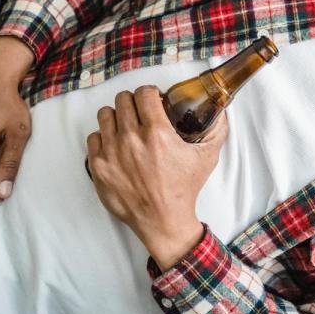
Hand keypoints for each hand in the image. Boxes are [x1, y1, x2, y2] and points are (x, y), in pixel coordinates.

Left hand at [87, 85, 228, 269]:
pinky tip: (114, 146)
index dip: (150, 93)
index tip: (153, 100)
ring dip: (116, 117)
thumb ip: (217, 130)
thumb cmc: (184, 189)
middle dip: (133, 103)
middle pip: (122, 99)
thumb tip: (221, 110)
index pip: (144, 93)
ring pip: (105, 114)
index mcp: (156, 133)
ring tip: (125, 127)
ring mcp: (111, 152)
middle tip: (140, 113)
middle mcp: (131, 139)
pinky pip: (93, 138)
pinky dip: (103, 139)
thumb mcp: (207, 157)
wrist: (163, 220)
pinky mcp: (98, 166)